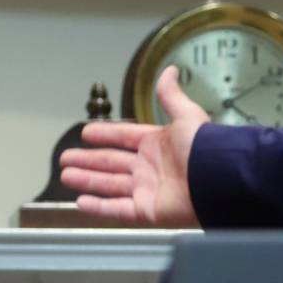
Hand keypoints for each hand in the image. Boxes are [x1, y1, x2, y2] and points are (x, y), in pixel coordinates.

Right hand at [60, 66, 207, 226]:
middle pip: (111, 163)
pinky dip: (98, 207)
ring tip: (66, 175)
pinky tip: (81, 201)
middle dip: (87, 160)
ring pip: (109, 185)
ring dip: (86, 180)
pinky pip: (117, 209)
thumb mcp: (186, 114)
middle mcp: (150, 168)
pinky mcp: (146, 211)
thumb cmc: (205, 148)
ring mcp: (147, 190)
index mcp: (157, 144)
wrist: (217, 178)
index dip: (105, 135)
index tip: (86, 133)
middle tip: (66, 158)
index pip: (124, 137)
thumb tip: (170, 72)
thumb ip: (171, 96)